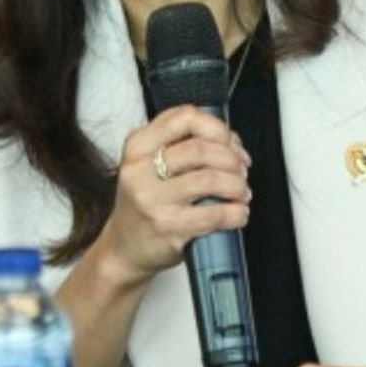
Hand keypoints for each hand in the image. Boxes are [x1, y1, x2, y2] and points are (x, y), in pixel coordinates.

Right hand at [97, 105, 251, 283]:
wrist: (123, 249)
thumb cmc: (146, 202)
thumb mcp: (149, 163)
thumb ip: (185, 144)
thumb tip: (232, 143)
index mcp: (138, 146)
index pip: (184, 118)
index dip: (217, 127)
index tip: (230, 142)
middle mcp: (140, 170)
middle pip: (201, 149)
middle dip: (231, 159)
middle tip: (242, 171)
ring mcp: (153, 200)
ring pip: (210, 179)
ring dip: (237, 185)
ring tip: (241, 193)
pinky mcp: (168, 228)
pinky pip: (214, 214)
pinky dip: (236, 212)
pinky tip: (237, 214)